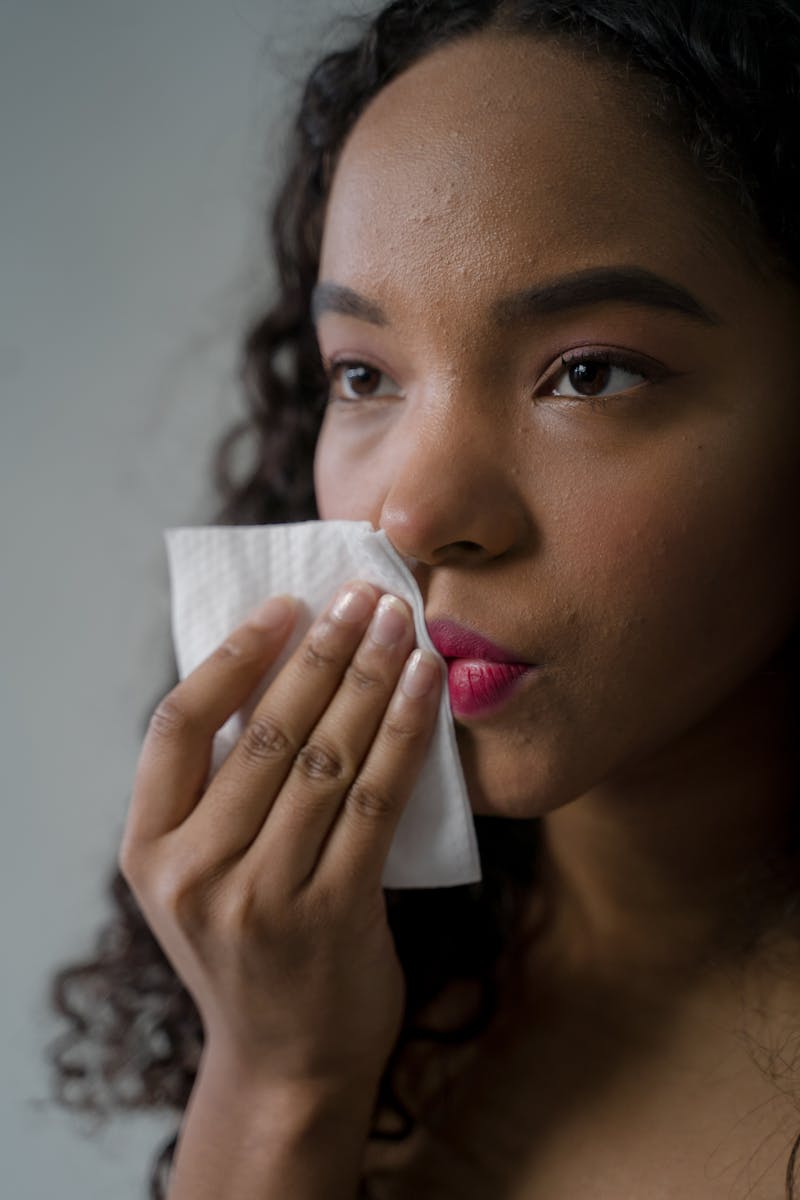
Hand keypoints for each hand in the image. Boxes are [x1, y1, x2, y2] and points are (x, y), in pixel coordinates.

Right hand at [119, 582, 442, 1093]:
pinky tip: (426, 687)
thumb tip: (282, 674)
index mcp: (150, 850)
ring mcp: (264, 896)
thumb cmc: (249, 953)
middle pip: (264, 731)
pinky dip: (405, 734)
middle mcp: (196, 872)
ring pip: (325, 756)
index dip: (234, 656)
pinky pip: (376, 798)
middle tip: (363, 595)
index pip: (178, 726)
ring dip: (370, 678)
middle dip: (322, 650)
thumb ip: (218, 794)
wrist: (286, 1066)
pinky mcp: (335, 912)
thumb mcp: (200, 878)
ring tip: (401, 623)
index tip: (285, 606)